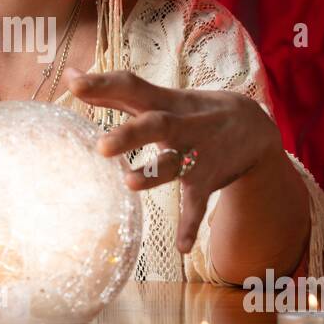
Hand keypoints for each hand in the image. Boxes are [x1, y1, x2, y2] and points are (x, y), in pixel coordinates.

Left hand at [63, 67, 281, 253]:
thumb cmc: (190, 111)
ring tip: (129, 184)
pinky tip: (182, 246)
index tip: (73, 83)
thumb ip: (114, 91)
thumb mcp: (159, 97)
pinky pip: (198, 205)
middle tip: (101, 146)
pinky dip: (190, 224)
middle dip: (130, 135)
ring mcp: (196, 153)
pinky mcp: (207, 180)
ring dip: (153, 174)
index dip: (103, 84)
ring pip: (174, 164)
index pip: (131, 87)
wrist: (253, 127)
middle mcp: (180, 125)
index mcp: (162, 102)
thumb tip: (70, 77)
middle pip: (155, 125)